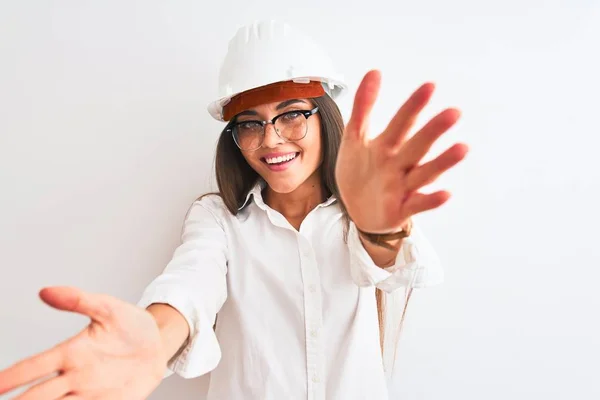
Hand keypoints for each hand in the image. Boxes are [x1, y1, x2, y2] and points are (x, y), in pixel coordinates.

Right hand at [0, 287, 165, 399]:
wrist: (160, 342)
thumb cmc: (131, 324)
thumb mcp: (109, 308)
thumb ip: (79, 300)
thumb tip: (46, 291)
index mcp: (71, 352)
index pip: (33, 367)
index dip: (12, 377)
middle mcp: (76, 376)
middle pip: (39, 395)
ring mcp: (92, 392)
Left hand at [336, 70, 468, 232]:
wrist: (356, 210)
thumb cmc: (361, 171)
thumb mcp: (355, 138)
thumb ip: (363, 107)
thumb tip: (375, 71)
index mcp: (388, 145)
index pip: (403, 122)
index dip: (413, 105)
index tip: (430, 86)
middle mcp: (400, 164)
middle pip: (418, 145)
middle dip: (433, 130)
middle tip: (454, 112)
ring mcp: (403, 187)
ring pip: (425, 173)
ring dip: (443, 162)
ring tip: (462, 148)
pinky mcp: (401, 209)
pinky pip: (419, 204)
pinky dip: (431, 200)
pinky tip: (446, 194)